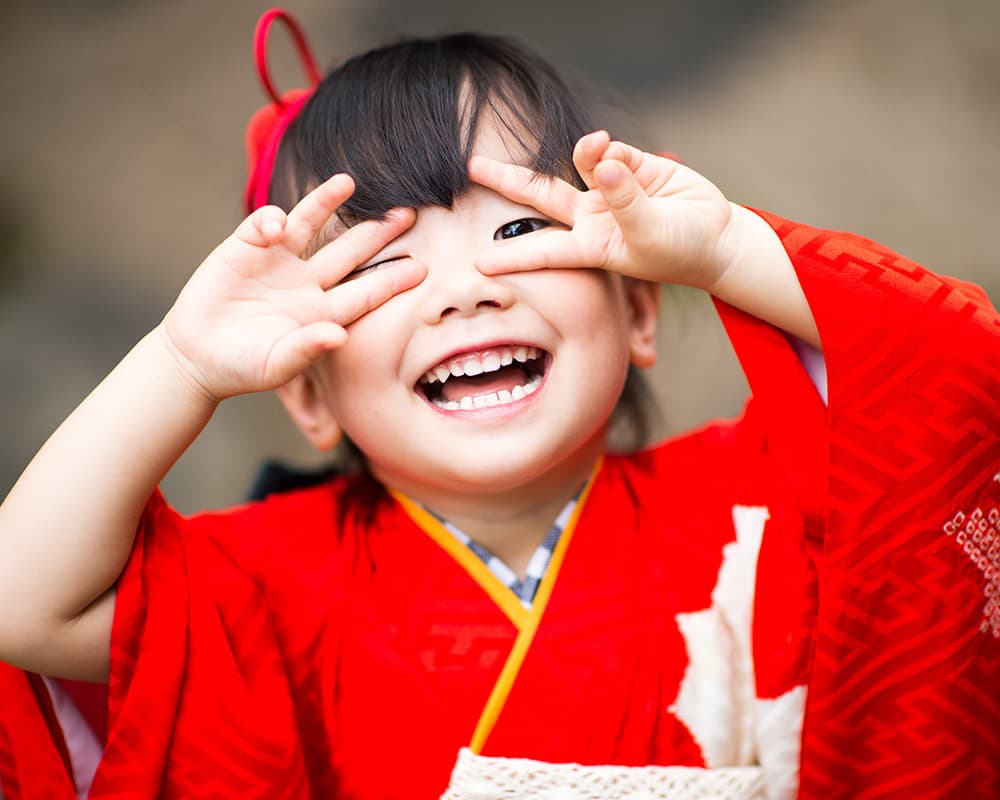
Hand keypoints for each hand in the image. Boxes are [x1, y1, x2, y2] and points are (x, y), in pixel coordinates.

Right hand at [160, 175, 423, 401]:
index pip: (366, 292)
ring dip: (326, 203)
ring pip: (309, 225)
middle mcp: (306, 284)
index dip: (393, 280)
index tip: (423, 268)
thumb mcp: (277, 364)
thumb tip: (338, 336)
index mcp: (323, 313)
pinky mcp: (244, 249)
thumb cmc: (242, 368)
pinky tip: (277, 226)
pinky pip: (265, 225)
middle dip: (377, 233)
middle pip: (349, 252)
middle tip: (409, 213)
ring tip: (347, 182)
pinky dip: (273, 220)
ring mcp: (277, 263)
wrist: (196, 358)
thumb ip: (306, 349)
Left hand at [469, 130, 735, 289]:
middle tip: (472, 165)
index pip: (543, 250)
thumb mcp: (650, 234)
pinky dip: (609, 147)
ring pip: (576, 162)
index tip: (478, 263)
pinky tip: (617, 152)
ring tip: (601, 146)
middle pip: (540, 196)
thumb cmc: (681, 250)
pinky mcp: (630, 165)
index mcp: (590, 247)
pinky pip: (608, 150)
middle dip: (507, 180)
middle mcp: (592, 217)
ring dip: (582, 149)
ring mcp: (608, 190)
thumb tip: (602, 164)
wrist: (716, 236)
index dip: (512, 256)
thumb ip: (625, 200)